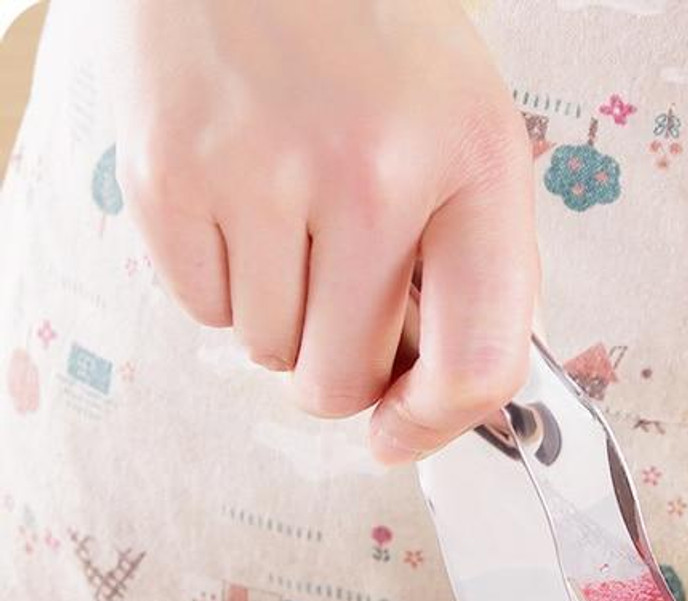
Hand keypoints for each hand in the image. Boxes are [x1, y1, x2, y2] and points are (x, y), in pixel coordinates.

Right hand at [109, 0, 536, 459]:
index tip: (404, 432)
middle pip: (345, 380)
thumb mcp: (468, 130)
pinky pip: (203, 310)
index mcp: (474, 164)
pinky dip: (224, 283)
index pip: (476, 364)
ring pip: (268, 354)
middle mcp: (373, 173)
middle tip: (339, 307)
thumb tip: (449, 388)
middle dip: (341, 370)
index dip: (438, 424)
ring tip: (292, 221)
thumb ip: (476, 261)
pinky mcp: (168, 169)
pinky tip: (243, 204)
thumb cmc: (374, 34)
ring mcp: (262, 170)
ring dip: (282, 319)